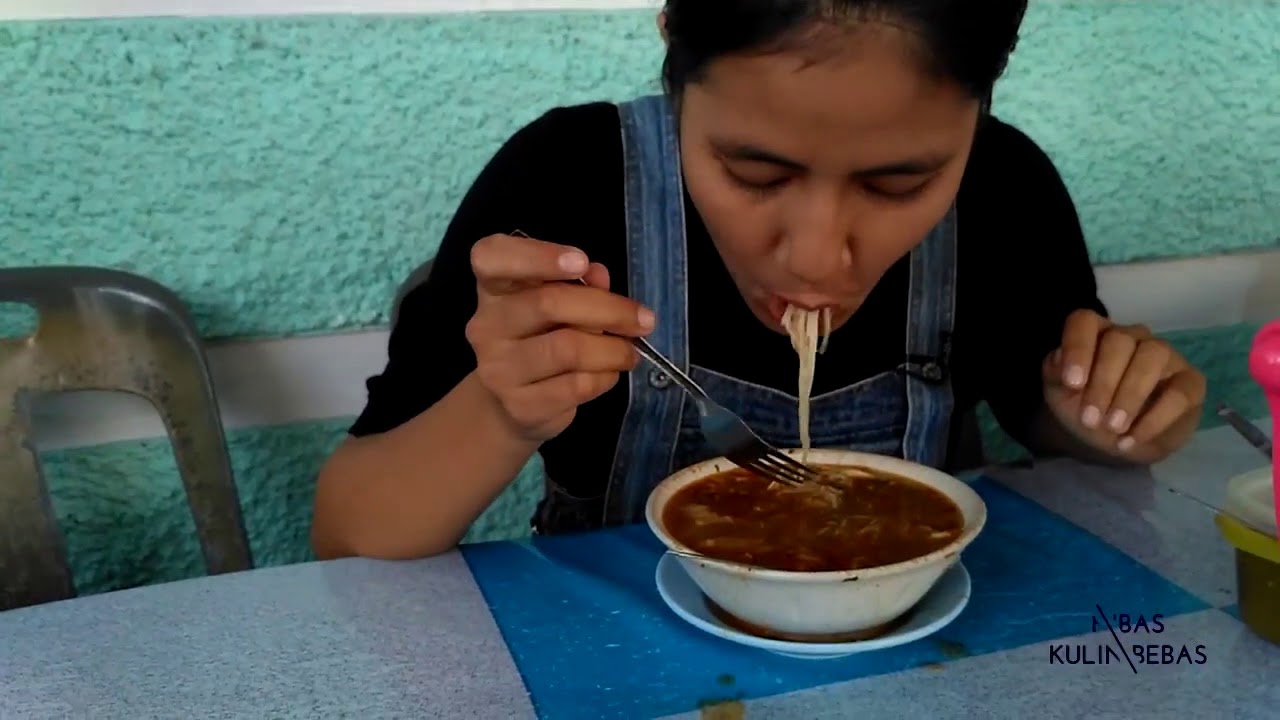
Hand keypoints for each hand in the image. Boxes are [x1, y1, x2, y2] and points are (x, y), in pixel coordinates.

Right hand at [465, 233, 654, 441]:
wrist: (510, 405)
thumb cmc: (540, 340)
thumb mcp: (556, 305)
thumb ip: (578, 286)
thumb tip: (598, 274)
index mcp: (494, 288)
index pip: (492, 257)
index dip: (537, 255)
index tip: (581, 263)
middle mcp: (487, 325)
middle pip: (548, 303)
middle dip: (608, 309)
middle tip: (644, 320)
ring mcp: (498, 368)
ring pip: (567, 349)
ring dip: (613, 350)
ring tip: (630, 352)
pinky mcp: (519, 405)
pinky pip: (576, 386)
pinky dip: (605, 377)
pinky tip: (610, 373)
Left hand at [1042, 309, 1204, 462]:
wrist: (1112, 439)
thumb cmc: (1084, 407)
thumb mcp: (1060, 393)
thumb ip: (1056, 373)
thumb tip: (1062, 361)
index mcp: (1096, 333)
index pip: (1084, 322)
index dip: (1077, 348)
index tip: (1071, 384)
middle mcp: (1132, 336)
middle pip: (1119, 340)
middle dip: (1103, 382)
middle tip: (1090, 419)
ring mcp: (1165, 355)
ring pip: (1153, 356)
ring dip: (1130, 395)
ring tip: (1113, 428)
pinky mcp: (1190, 381)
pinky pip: (1180, 393)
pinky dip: (1154, 419)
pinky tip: (1131, 440)